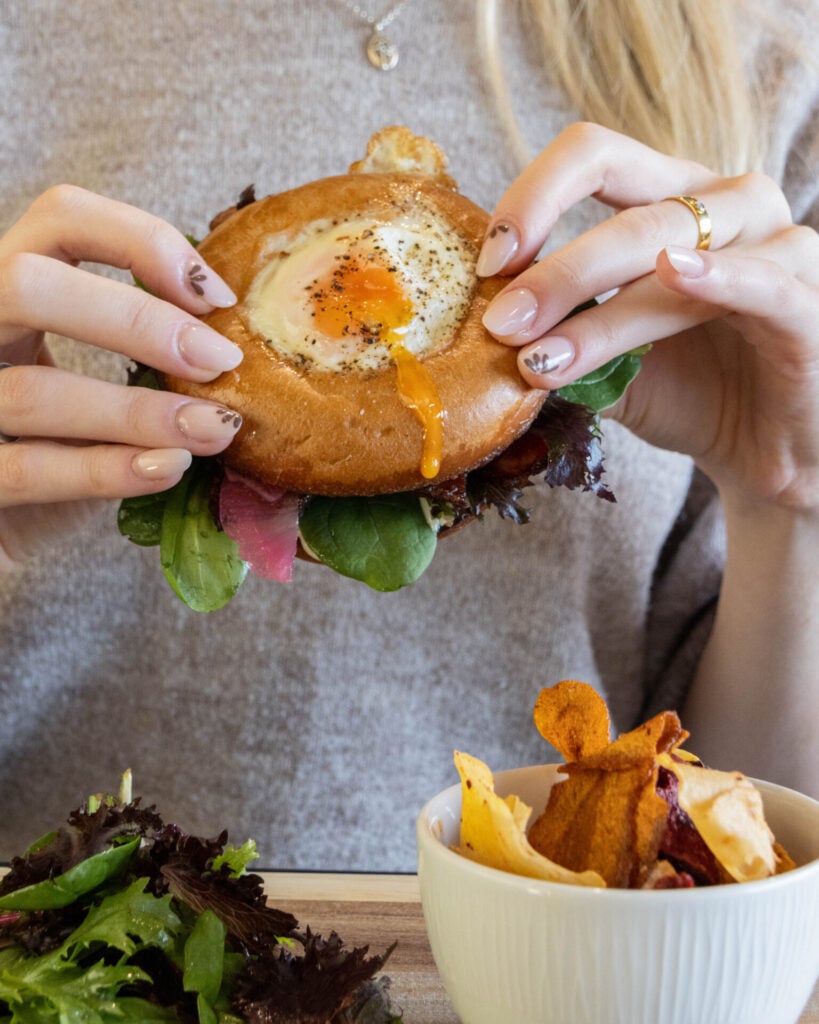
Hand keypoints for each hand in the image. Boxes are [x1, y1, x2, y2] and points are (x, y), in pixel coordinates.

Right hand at [0, 185, 242, 568]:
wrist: (6, 527)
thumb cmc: (59, 447)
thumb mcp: (95, 383)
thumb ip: (142, 354)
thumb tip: (235, 342)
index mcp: (11, 292)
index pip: (62, 219)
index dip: (141, 239)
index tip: (216, 296)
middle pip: (28, 285)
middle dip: (134, 319)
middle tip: (218, 360)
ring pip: (35, 392)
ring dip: (140, 412)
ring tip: (214, 428)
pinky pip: (31, 471)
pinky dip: (108, 470)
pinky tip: (168, 467)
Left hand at [478, 123, 818, 514]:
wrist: (766, 453)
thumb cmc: (690, 393)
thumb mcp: (607, 364)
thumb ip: (556, 337)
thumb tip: (479, 333)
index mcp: (669, 200)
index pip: (593, 158)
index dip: (533, 199)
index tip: (487, 265)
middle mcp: (724, 204)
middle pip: (627, 207)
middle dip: (554, 271)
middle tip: (501, 323)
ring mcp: (775, 243)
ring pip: (673, 249)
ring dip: (601, 307)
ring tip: (543, 357)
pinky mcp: (809, 298)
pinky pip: (764, 278)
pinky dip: (719, 275)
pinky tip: (671, 274)